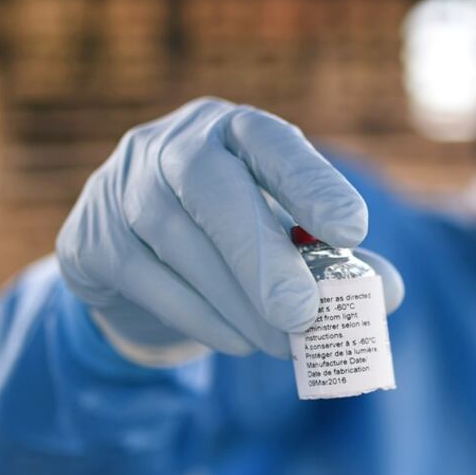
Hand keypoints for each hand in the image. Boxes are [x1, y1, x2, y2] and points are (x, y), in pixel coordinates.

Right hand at [56, 98, 402, 365]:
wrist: (139, 262)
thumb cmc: (234, 241)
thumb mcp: (287, 241)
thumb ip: (335, 262)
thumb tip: (387, 294)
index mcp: (233, 130)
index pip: (272, 141)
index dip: (311, 182)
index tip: (355, 230)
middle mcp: (171, 144)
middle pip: (210, 186)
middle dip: (261, 254)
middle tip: (304, 315)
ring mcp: (119, 186)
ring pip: (175, 240)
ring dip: (236, 302)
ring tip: (284, 345)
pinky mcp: (88, 238)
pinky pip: (143, 278)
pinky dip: (197, 316)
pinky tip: (237, 342)